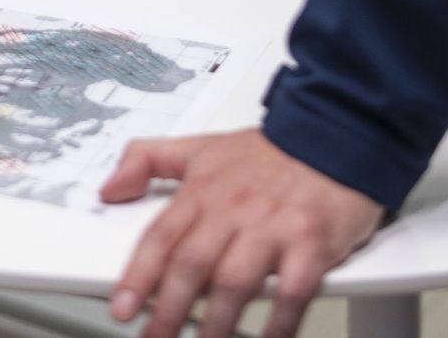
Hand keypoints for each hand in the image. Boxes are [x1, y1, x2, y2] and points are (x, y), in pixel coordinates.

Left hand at [103, 130, 382, 337]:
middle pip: (192, 264)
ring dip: (216, 322)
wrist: (337, 131)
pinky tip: (270, 337)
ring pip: (236, 281)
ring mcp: (273, 227)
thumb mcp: (202, 147)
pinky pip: (293, 290)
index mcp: (204, 190)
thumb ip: (149, 160)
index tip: (123, 307)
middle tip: (155, 336)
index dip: (138, 276)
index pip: (160, 236)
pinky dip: (280, 320)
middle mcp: (234, 210)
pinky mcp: (312, 243)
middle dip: (168, 308)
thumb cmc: (272, 153)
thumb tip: (110, 187)